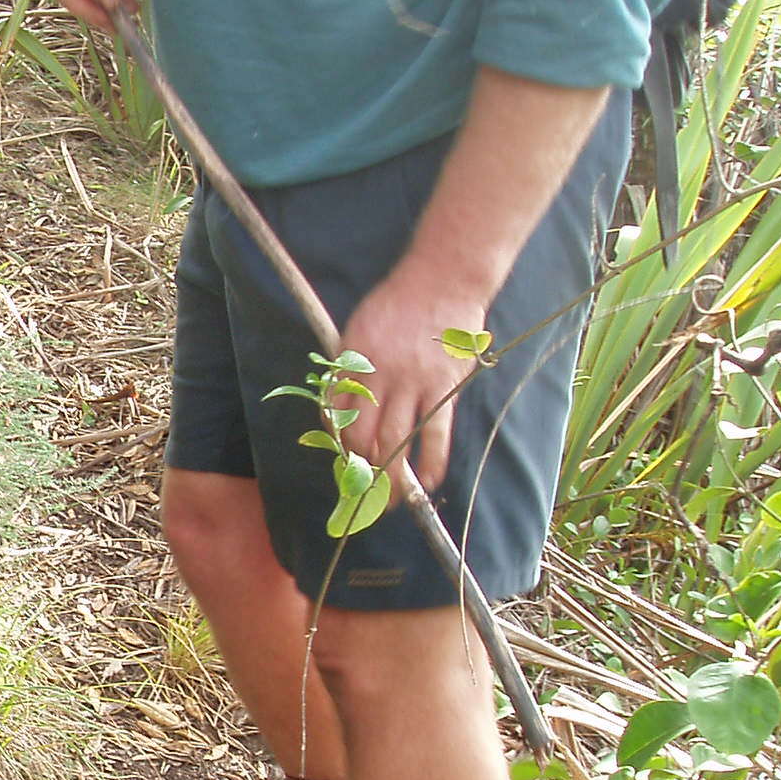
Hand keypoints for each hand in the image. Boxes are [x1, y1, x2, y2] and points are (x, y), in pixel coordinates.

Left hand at [333, 274, 484, 491]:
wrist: (442, 280)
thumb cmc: (397, 304)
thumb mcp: (357, 330)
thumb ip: (347, 370)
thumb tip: (337, 412)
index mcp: (352, 364)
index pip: (336, 418)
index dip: (339, 447)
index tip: (344, 465)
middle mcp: (379, 377)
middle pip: (363, 437)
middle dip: (362, 471)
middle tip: (365, 494)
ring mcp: (413, 384)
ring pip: (396, 441)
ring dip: (392, 477)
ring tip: (392, 500)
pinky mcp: (444, 387)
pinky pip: (436, 434)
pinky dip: (431, 461)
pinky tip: (428, 481)